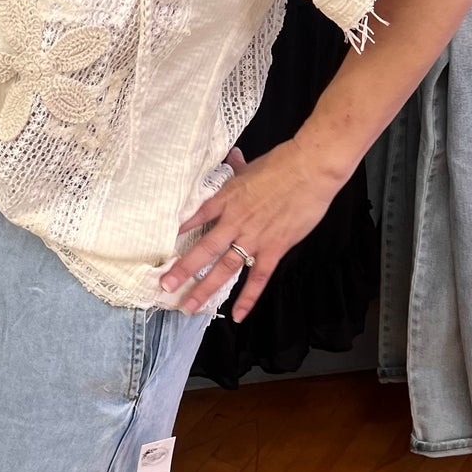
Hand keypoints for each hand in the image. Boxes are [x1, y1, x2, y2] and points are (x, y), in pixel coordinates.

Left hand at [161, 142, 341, 318]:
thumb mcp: (252, 166)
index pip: (195, 219)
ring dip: (205, 288)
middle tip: (165, 287)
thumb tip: (232, 156)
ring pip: (224, 268)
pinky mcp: (274, 248)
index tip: (161, 248)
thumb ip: (239, 167)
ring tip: (189, 305)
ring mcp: (253, 237)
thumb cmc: (283, 164)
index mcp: (226, 199)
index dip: (178, 233)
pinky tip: (237, 314)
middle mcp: (234, 222)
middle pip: (203, 250)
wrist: (310, 169)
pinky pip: (258, 277)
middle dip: (182, 270)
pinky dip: (247, 297)